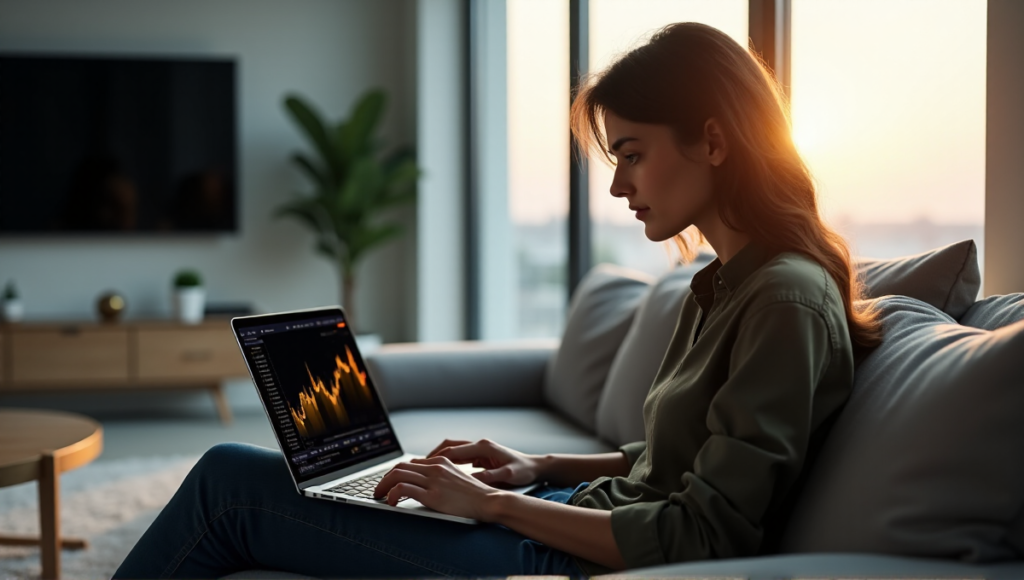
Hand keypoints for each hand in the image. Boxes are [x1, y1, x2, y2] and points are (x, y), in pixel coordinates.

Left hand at [372, 456, 509, 521]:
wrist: (489, 501)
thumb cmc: (475, 495)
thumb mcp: (457, 478)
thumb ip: (441, 476)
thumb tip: (423, 482)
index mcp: (441, 462)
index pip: (410, 463)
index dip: (395, 473)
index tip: (389, 483)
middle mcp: (435, 467)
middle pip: (400, 467)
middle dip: (384, 479)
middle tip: (379, 490)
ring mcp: (433, 480)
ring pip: (397, 475)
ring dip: (383, 486)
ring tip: (379, 496)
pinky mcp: (433, 495)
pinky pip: (403, 490)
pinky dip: (392, 495)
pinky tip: (391, 503)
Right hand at [426, 438, 541, 486]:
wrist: (535, 467)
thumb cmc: (523, 471)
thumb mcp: (507, 475)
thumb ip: (489, 476)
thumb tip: (471, 479)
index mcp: (483, 447)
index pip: (454, 450)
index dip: (437, 458)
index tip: (423, 466)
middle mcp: (479, 445)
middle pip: (449, 446)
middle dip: (433, 455)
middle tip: (418, 466)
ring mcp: (479, 449)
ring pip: (452, 450)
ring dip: (439, 458)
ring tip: (425, 469)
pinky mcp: (480, 456)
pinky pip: (459, 456)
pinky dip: (448, 462)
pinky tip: (441, 472)